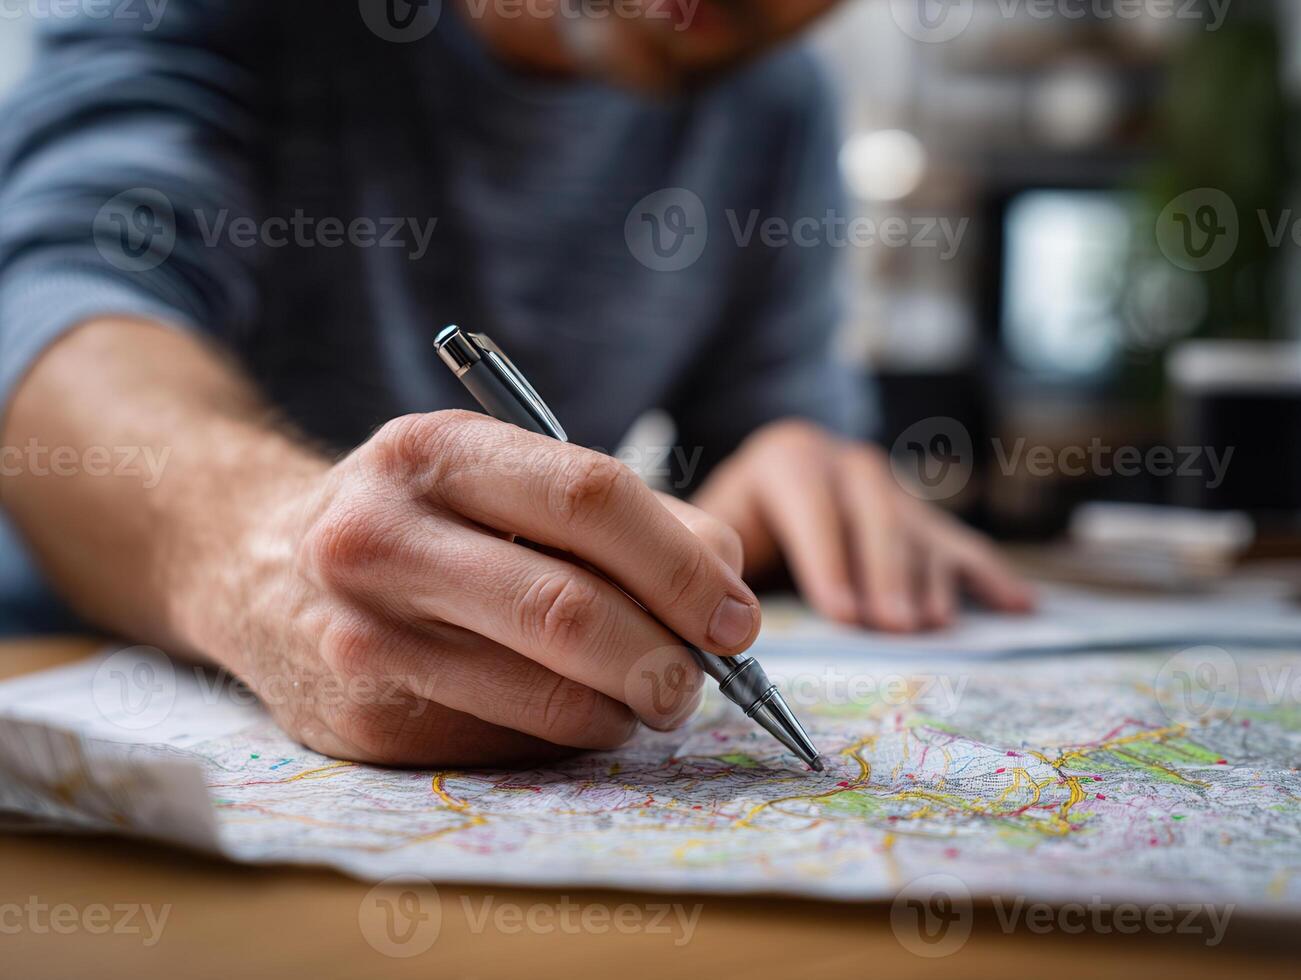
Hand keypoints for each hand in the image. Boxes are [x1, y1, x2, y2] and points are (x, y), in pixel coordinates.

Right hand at [207, 411, 758, 766]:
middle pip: (569, 610)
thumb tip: (725, 583)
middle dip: (665, 658)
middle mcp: (381, 538)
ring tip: (644, 695)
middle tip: (700, 679)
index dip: (682, 564)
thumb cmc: (420, 514)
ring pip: (544, 698)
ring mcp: (362, 636)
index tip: (737, 615)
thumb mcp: (499, 473)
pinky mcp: (359, 721)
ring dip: (624, 710)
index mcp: (434, 452)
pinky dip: (565, 738)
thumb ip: (620, 515)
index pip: (590, 499)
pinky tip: (567, 711)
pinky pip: (505, 747)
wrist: (258, 565)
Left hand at [692, 420, 1034, 631]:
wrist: (758, 496)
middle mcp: (845, 462)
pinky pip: (958, 542)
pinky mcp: (918, 515)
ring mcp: (889, 486)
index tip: (843, 615)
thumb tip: (726, 620)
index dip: (828, 560)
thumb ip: (719, 562)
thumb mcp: (714, 531)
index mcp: (788, 458)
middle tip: (895, 626)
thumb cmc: (730, 529)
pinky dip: (989, 575)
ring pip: (916, 530)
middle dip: (885, 573)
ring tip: (934, 623)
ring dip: (929, 579)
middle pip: (874, 515)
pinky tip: (1021, 604)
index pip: (812, 505)